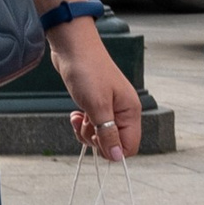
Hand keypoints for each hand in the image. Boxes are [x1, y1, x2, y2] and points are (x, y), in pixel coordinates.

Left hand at [48, 20, 140, 162]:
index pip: (129, 146)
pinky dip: (82, 123)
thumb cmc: (87, 71)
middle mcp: (123, 111)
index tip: (96, 139)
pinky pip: (92, 124)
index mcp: (130, 112)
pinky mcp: (96, 104)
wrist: (72, 47)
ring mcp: (110, 108)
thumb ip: (108, 133)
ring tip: (79, 116)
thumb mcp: (97, 106)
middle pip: (113, 142)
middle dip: (96, 139)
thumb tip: (118, 157)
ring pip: (100, 135)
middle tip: (86, 123)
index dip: (111, 149)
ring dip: (86, 131)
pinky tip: (75, 114)